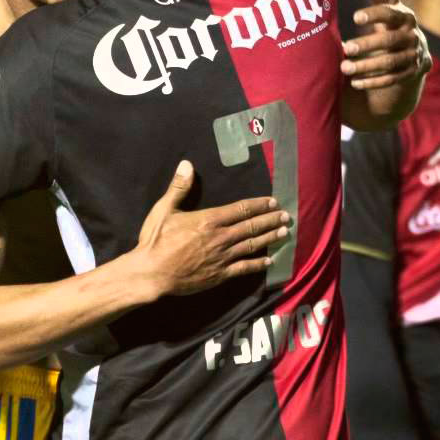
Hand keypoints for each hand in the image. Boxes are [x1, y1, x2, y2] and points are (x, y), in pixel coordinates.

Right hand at [127, 160, 288, 299]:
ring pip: (252, 245)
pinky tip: (269, 261)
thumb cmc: (156, 240)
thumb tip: (187, 164)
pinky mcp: (220, 274)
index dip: (258, 205)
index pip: (240, 209)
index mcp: (209, 220)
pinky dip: (258, 264)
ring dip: (269, 238)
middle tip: (286, 216)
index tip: (272, 202)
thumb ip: (179, 187)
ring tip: (284, 233)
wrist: (152, 273)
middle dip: (270, 220)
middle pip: (251, 226)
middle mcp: (220, 237)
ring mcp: (222, 257)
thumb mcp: (164, 209)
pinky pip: (244, 268)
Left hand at [341, 0, 430, 89]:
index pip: (391, 14)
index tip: (355, 17)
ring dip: (367, 66)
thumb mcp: (387, 6)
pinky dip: (373, 82)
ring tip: (344, 68)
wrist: (414, 51)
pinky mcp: (411, 73)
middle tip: (344, 48)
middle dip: (367, 45)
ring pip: (390, 63)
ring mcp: (413, 55)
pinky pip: (393, 79)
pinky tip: (354, 82)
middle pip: (390, 41)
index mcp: (406, 17)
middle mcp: (412, 36)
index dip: (375, 14)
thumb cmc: (392, 23)